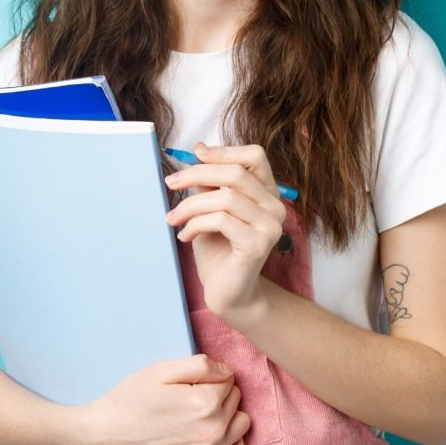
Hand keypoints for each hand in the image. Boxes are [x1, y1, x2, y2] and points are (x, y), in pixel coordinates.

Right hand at [85, 354, 249, 444]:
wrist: (107, 436)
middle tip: (189, 395)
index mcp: (204, 402)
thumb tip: (227, 372)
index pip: (229, 377)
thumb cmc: (132, 398)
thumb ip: (201, 364)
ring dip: (227, 414)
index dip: (209, 375)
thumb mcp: (161, 369)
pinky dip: (230, 440)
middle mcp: (212, 431)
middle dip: (218, 392)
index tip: (189, 381)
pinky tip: (209, 432)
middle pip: (235, 398)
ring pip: (242, 423)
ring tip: (200, 412)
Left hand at [164, 142, 286, 320]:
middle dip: (197, 174)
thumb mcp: (210, 208)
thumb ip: (210, 184)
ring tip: (173, 218)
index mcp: (266, 192)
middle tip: (171, 183)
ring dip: (191, 205)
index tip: (196, 154)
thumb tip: (199, 151)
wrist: (227, 293)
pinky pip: (222, 220)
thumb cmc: (218, 249)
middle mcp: (274, 206)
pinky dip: (196, 224)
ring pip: (226, 197)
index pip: (255, 156)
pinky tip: (186, 236)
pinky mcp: (258, 244)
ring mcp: (270, 226)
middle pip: (236, 173)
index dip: (224, 151)